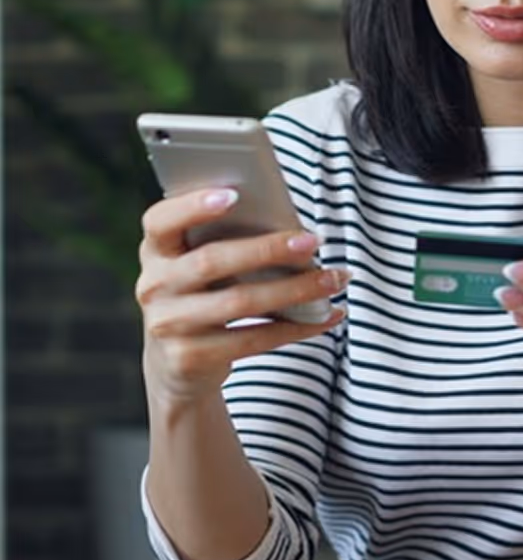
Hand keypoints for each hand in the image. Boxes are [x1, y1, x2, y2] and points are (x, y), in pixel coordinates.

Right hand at [136, 187, 347, 405]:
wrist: (176, 364)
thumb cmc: (204, 295)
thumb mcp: (201, 267)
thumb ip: (226, 242)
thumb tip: (291, 230)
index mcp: (155, 250)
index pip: (160, 221)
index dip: (193, 206)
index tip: (234, 194)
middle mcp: (153, 286)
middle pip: (212, 261)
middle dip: (267, 249)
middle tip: (313, 241)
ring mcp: (168, 325)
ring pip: (239, 302)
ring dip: (295, 289)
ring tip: (332, 279)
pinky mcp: (189, 359)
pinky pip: (253, 340)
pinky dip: (297, 327)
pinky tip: (327, 315)